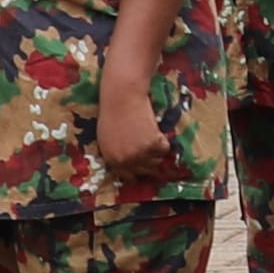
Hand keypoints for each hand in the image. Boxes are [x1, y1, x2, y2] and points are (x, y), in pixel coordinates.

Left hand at [96, 70, 170, 186]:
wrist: (122, 96)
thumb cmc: (113, 112)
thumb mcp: (108, 138)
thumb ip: (117, 153)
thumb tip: (130, 164)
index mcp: (112, 160)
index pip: (129, 176)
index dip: (138, 169)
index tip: (145, 163)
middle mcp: (125, 161)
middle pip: (146, 171)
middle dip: (150, 160)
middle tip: (153, 148)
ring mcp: (139, 154)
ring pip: (157, 160)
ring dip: (157, 150)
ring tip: (151, 135)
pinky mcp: (152, 144)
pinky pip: (165, 148)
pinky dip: (163, 139)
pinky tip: (154, 128)